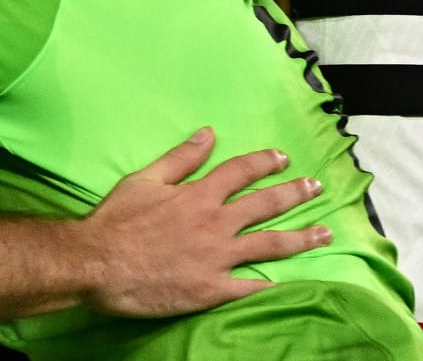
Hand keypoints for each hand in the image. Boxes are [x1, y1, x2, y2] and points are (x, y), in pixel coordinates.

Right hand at [72, 127, 330, 316]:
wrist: (98, 262)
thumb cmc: (116, 220)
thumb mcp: (144, 179)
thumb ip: (180, 158)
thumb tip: (207, 133)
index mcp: (198, 194)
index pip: (240, 172)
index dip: (264, 163)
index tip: (282, 158)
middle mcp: (215, 222)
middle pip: (265, 205)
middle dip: (294, 194)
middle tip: (316, 188)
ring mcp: (217, 257)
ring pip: (270, 244)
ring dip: (301, 237)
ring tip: (324, 233)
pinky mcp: (212, 289)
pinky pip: (251, 288)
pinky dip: (273, 286)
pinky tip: (292, 283)